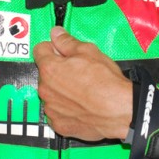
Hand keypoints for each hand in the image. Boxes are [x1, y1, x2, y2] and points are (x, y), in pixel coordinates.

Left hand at [33, 26, 131, 140]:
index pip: (40, 50)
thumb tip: (56, 34)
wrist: (119, 110)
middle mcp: (46, 89)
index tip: (60, 50)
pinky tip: (82, 105)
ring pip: (52, 93)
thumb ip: (67, 41)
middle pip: (46, 73)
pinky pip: (58, 112)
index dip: (52, 47)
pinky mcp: (60, 124)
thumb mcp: (88, 51)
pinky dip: (66, 108)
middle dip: (59, 70)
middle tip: (78, 70)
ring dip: (62, 90)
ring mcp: (51, 109)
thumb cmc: (106, 82)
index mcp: (50, 69)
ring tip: (82, 89)